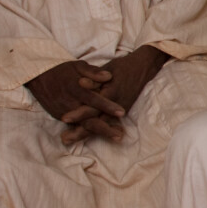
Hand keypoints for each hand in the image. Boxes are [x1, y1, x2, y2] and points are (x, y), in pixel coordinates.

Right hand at [26, 59, 125, 143]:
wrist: (37, 75)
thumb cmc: (62, 69)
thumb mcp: (78, 65)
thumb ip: (93, 71)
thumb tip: (108, 76)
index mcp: (76, 88)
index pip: (94, 99)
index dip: (107, 106)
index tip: (122, 112)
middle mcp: (69, 103)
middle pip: (88, 118)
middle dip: (104, 128)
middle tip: (120, 135)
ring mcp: (63, 111)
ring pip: (82, 125)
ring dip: (98, 132)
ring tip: (115, 137)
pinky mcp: (59, 116)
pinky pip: (74, 126)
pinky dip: (87, 132)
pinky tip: (101, 135)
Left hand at [53, 45, 172, 143]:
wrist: (142, 69)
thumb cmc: (122, 67)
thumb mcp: (107, 69)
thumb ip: (94, 78)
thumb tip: (81, 83)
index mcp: (111, 93)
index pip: (93, 106)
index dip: (79, 113)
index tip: (64, 119)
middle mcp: (116, 105)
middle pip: (96, 121)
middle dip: (80, 130)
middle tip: (64, 138)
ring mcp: (120, 110)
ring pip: (101, 126)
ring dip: (85, 133)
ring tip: (69, 140)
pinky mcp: (121, 112)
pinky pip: (108, 124)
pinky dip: (96, 131)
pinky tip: (84, 136)